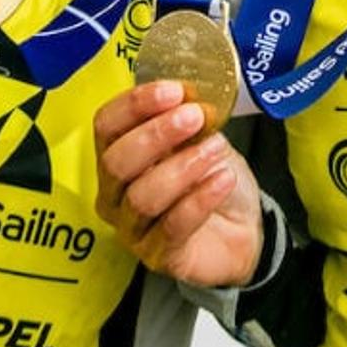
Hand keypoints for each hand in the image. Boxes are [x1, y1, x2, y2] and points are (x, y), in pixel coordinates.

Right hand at [95, 81, 262, 285]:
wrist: (241, 229)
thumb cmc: (209, 180)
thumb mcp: (200, 140)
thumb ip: (188, 119)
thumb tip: (190, 96)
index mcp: (117, 155)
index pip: (106, 126)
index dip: (134, 105)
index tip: (173, 91)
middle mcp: (114, 193)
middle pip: (116, 162)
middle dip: (156, 135)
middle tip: (194, 117)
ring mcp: (131, 228)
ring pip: (143, 196)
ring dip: (183, 166)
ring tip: (215, 149)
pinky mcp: (157, 255)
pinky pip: (173, 226)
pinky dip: (200, 198)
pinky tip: (223, 180)